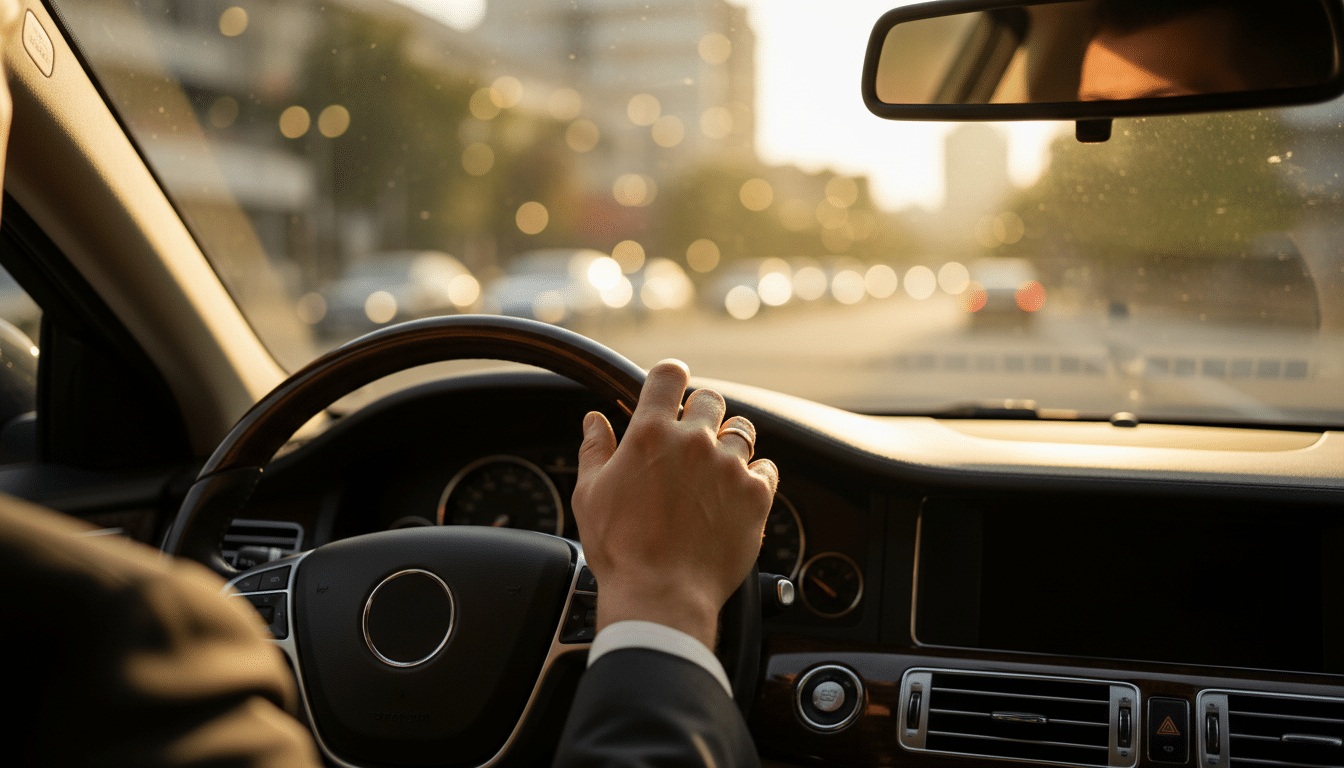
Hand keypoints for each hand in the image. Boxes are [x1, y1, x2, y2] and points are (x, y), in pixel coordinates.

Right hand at [573, 359, 778, 651]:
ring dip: (730, 443)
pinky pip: (767, 468)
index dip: (671, 378)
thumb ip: (595, 450)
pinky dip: (755, 475)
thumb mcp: (590, 495)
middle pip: (711, 399)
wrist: (661, 596)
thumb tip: (594, 421)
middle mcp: (694, 442)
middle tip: (691, 441)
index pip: (669, 376)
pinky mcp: (757, 495)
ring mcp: (730, 467)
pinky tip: (736, 495)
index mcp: (650, 434)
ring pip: (742, 430)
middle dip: (701, 413)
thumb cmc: (621, 550)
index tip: (672, 389)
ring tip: (715, 471)